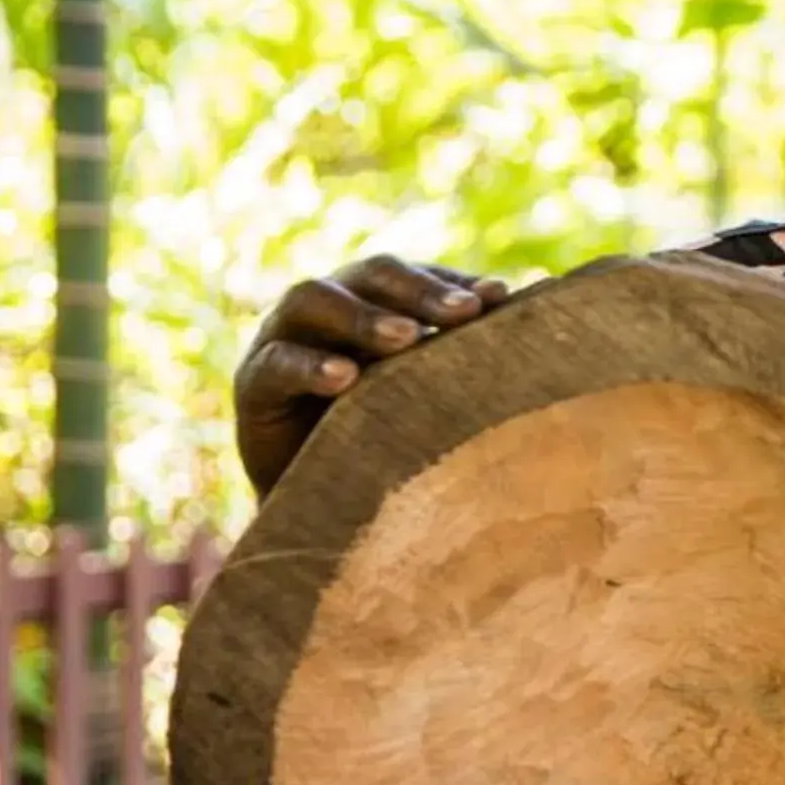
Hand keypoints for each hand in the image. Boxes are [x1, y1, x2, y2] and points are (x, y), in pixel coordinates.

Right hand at [235, 256, 511, 497]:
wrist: (322, 509)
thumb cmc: (390, 443)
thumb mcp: (430, 396)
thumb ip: (463, 358)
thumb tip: (531, 316)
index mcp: (373, 303)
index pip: (413, 276)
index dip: (451, 281)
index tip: (500, 298)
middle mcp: (327, 309)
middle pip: (369, 275)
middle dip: (418, 290)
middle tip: (464, 313)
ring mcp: (282, 339)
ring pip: (314, 301)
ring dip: (363, 317)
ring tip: (407, 338)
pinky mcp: (253, 385)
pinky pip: (277, 363)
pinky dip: (311, 366)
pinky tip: (346, 379)